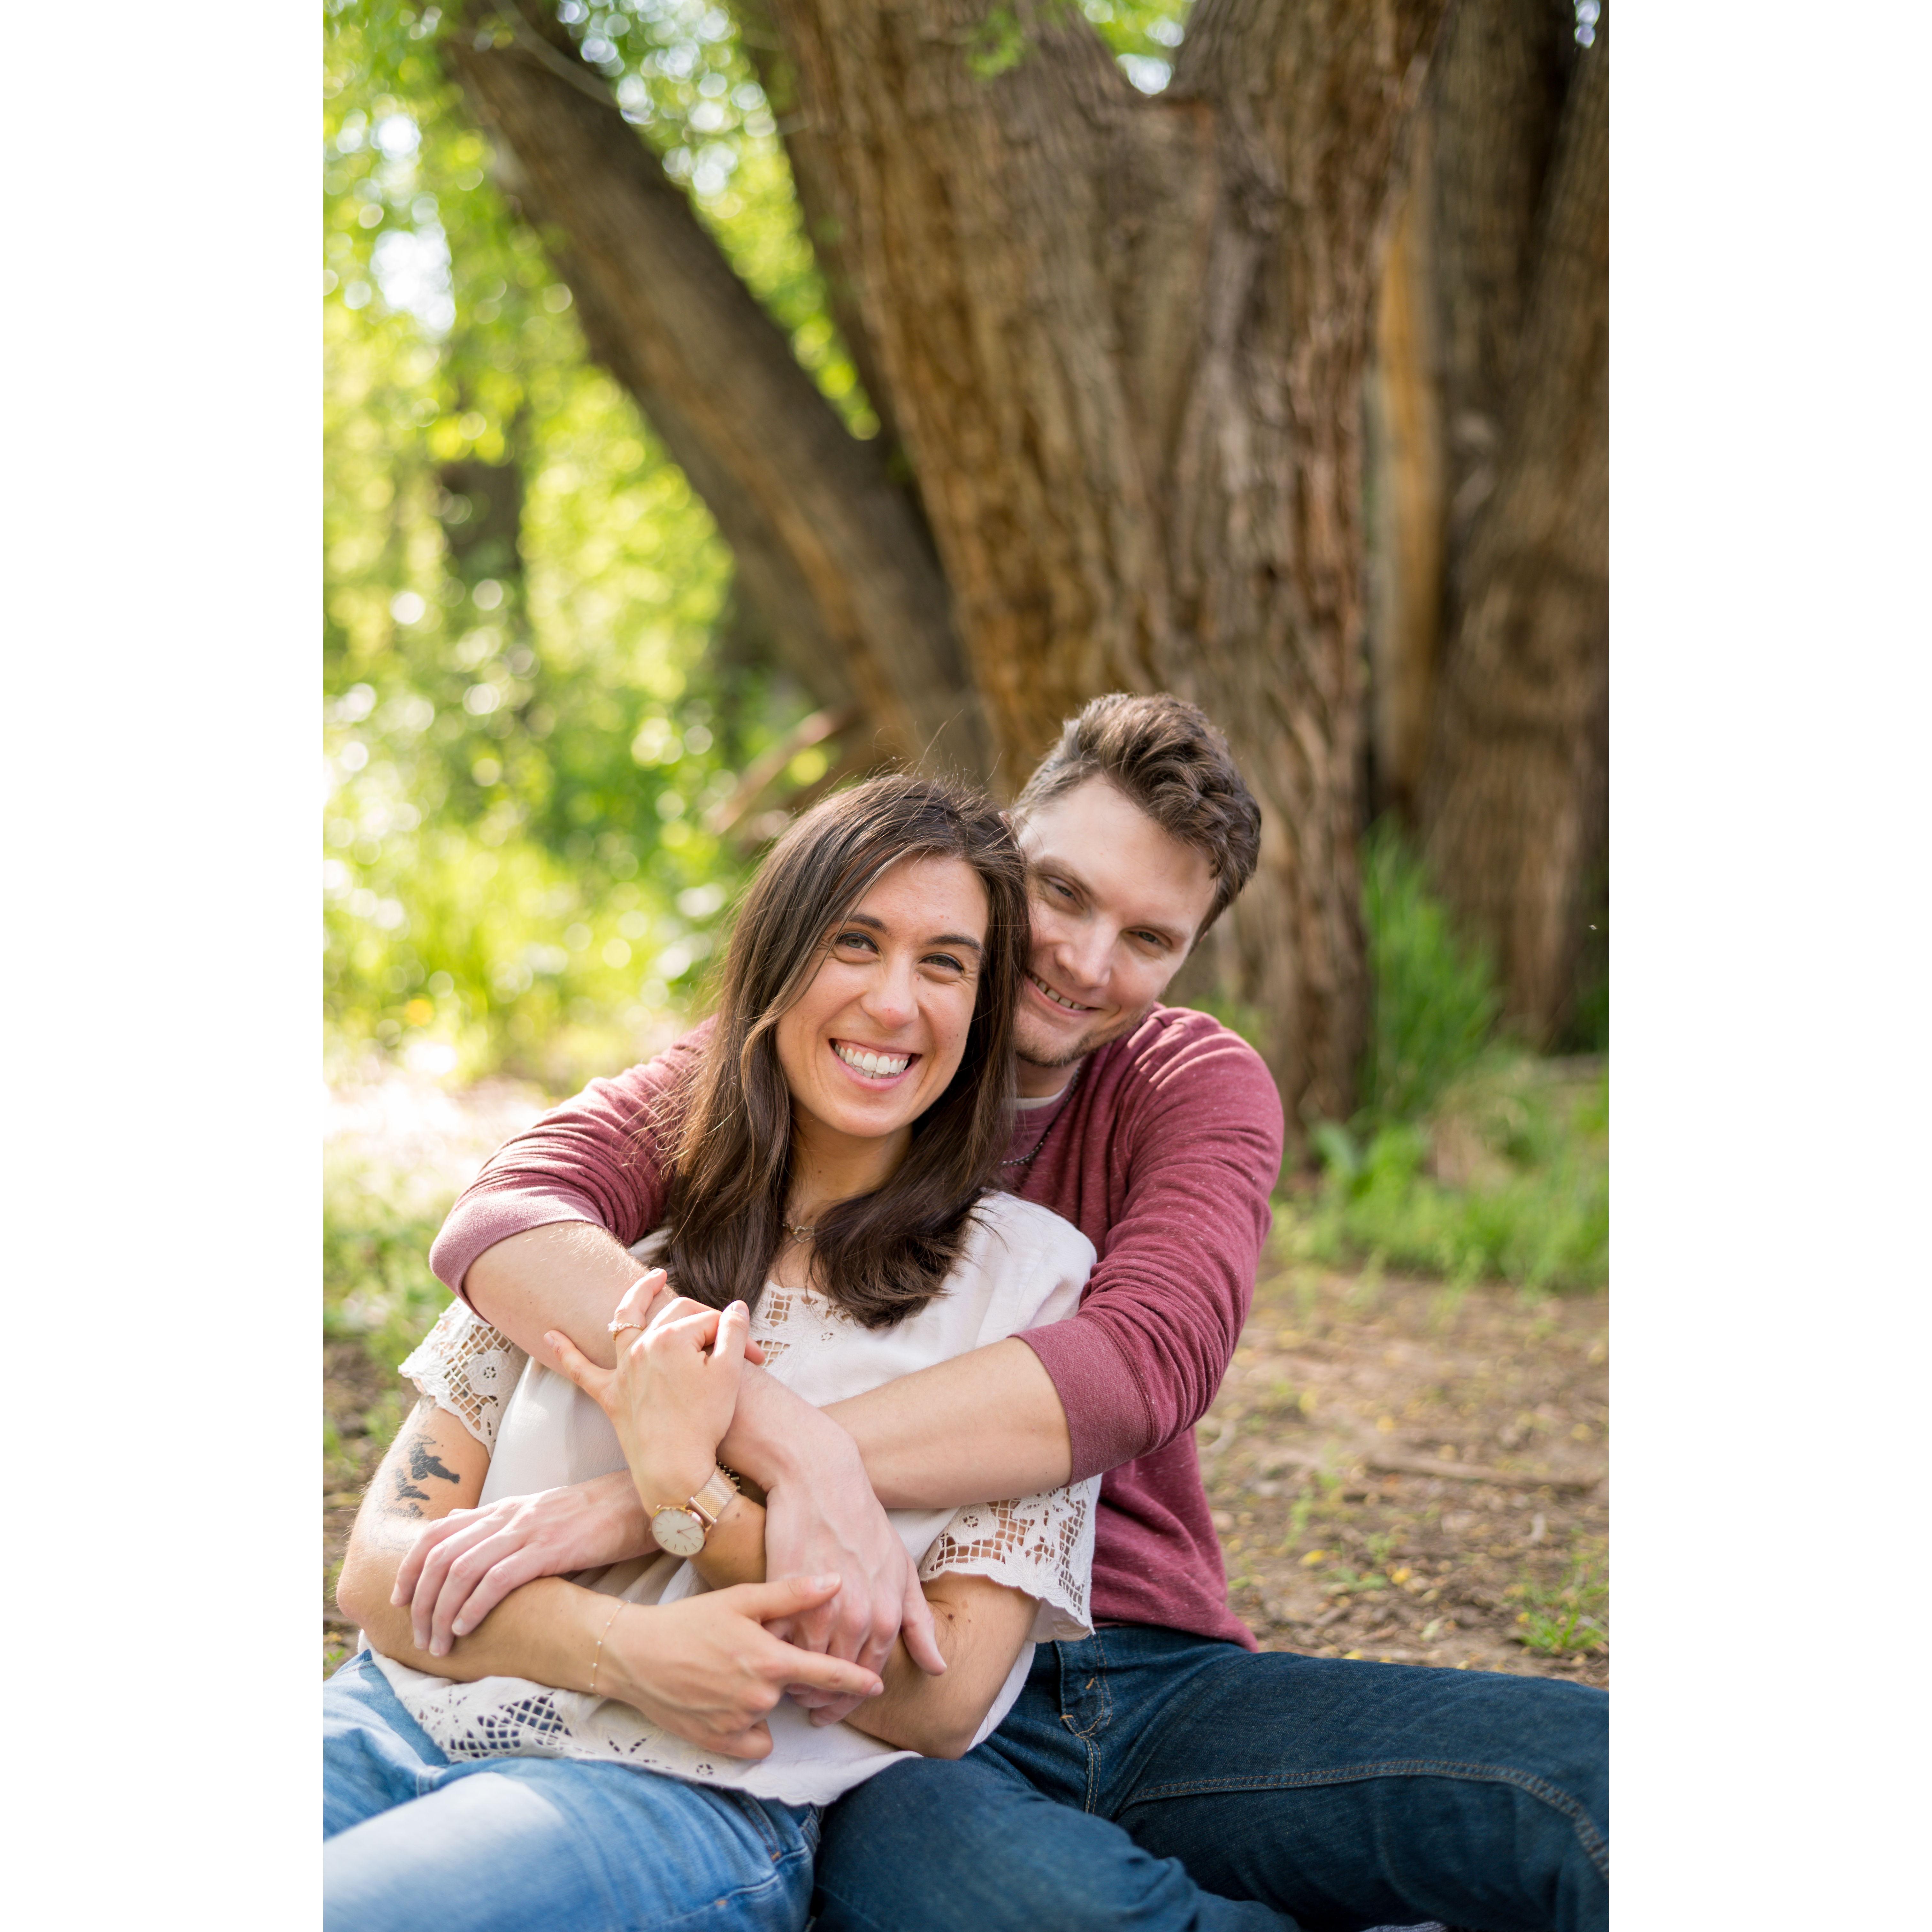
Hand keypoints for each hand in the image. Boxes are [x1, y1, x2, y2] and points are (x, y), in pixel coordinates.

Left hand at [392, 1469, 649, 1656]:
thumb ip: (493, 1520)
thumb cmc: (588, 1515)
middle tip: (419, 1639)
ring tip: (440, 1644)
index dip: (409, 1568)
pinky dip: (474, 1605)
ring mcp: (527, 1531)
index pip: (435, 1534)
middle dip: (420, 1602)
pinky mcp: (550, 1549)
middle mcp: (507, 1517)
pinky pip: (499, 1578)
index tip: (399, 1602)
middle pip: (440, 1557)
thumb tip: (452, 1524)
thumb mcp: (534, 1511)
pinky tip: (467, 1628)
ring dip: (442, 1612)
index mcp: (501, 1509)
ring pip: (462, 1570)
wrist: (635, 1503)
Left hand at [548, 1280, 751, 1503]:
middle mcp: (641, 1346)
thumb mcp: (730, 1372)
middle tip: (730, 1344)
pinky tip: (549, 1335)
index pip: (710, 1322)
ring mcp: (623, 1370)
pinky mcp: (610, 1396)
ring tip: (651, 1279)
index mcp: (671, 1337)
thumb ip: (733, 1331)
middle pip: (677, 1316)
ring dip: (637, 1297)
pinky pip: (581, 1371)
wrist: (675, 1470)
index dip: (735, 1337)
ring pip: (626, 1322)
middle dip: (707, 1325)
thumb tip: (734, 1307)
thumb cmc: (704, 1422)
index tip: (755, 1359)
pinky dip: (565, 1351)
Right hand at [602, 1572, 884, 1758]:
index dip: (855, 1681)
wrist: (636, 1654)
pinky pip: (754, 1743)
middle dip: (782, 1675)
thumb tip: (837, 1581)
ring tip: (727, 1673)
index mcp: (769, 1660)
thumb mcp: (740, 1599)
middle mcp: (759, 1697)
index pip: (827, 1675)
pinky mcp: (718, 1744)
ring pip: (771, 1715)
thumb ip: (791, 1594)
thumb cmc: (690, 1620)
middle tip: (747, 1653)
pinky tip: (725, 1702)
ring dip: (761, 1698)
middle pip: (793, 1691)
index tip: (878, 1685)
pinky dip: (747, 1728)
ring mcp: (738, 1724)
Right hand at [753, 1419, 945, 1722]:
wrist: (822, 1481)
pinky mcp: (785, 1596)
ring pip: (807, 1667)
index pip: (868, 1678)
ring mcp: (820, 1609)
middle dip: (822, 1699)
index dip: (849, 1699)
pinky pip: (779, 1643)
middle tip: (809, 1707)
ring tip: (789, 1687)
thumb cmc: (864, 1523)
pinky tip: (773, 1658)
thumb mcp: (903, 1570)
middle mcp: (857, 1618)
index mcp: (886, 1615)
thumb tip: (938, 1668)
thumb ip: (918, 1623)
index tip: (833, 1709)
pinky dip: (776, 1655)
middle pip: (836, 1679)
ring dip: (797, 1683)